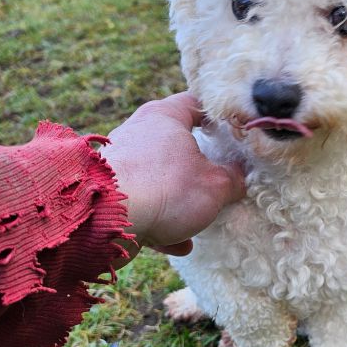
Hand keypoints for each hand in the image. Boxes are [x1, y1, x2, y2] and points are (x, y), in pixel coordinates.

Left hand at [101, 93, 244, 258]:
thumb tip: (240, 177)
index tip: (232, 132)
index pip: (195, 103)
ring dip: (179, 199)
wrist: (106, 220)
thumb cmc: (164, 189)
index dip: (217, 116)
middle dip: (198, 164)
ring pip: (158, 177)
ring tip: (198, 218)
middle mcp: (137, 133)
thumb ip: (233, 179)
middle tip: (218, 178)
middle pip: (175, 142)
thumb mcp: (215, 185)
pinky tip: (178, 243)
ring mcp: (120, 163)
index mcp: (163, 117)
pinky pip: (143, 204)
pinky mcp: (109, 192)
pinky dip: (160, 222)